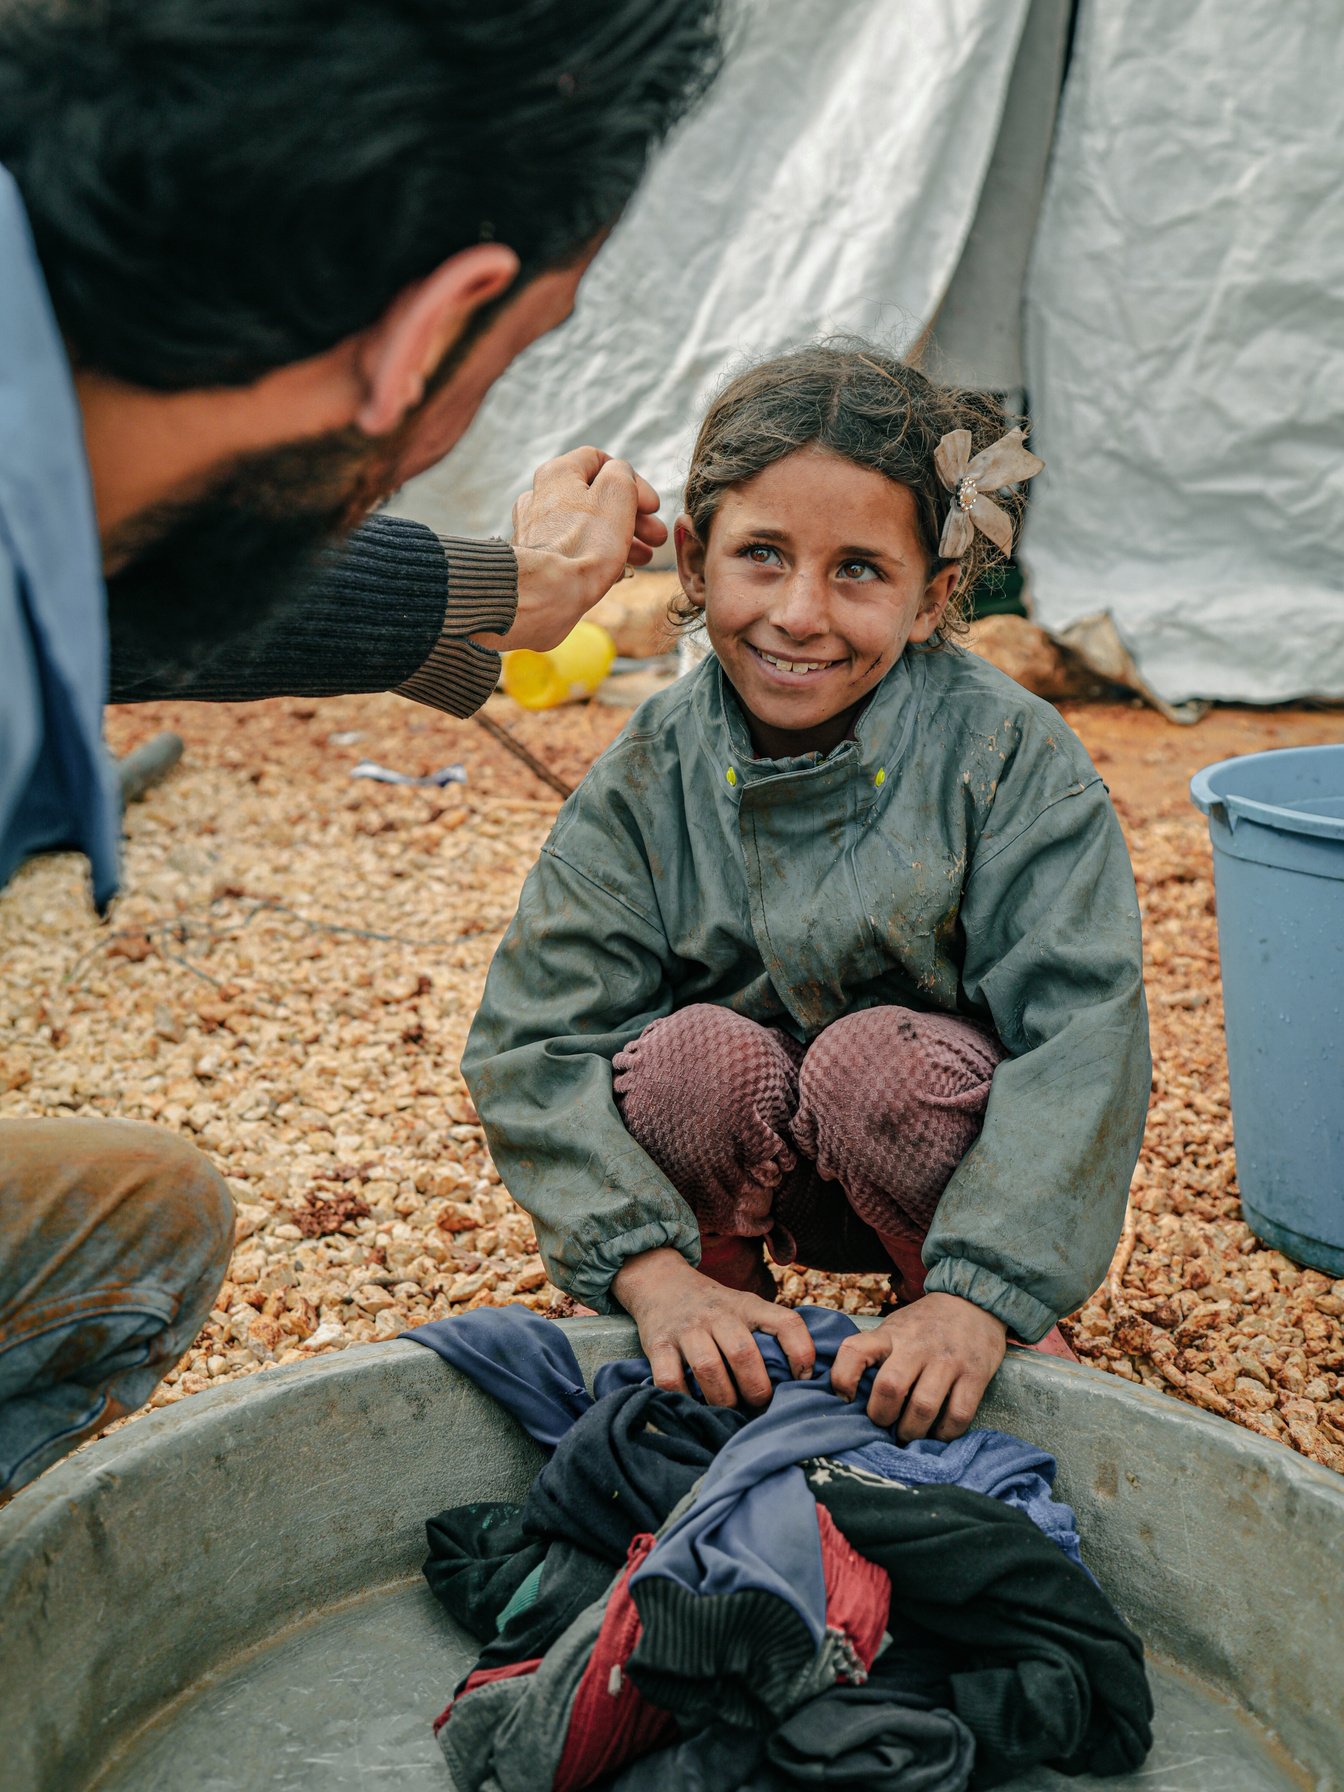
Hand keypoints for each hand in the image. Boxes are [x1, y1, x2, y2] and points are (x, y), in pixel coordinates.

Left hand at [475, 446, 667, 652]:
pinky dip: (598, 557)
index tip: (652, 506)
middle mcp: (540, 496)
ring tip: (645, 557)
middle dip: (634, 517)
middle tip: (657, 537)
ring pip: (587, 527)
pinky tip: (619, 572)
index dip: (633, 480)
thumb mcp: (617, 493)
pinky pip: (574, 550)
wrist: (546, 594)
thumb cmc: (585, 543)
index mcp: (558, 473)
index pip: (599, 461)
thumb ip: (624, 474)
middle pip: (596, 498)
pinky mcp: (538, 560)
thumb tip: (621, 478)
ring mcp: (535, 530)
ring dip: (622, 538)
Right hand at [612, 1248, 814, 1407]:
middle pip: (744, 1353)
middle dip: (756, 1389)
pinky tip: (694, 1403)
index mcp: (748, 1306)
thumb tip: (800, 1380)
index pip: (786, 1322)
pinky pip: (671, 1379)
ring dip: (723, 1399)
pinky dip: (685, 1398)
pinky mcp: (657, 1344)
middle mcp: (718, 1314)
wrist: (661, 1283)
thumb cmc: (714, 1308)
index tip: (803, 1378)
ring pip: (709, 1368)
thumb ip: (769, 1333)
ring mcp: (686, 1328)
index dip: (802, 1353)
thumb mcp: (746, 1308)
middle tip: (758, 1405)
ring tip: (729, 1410)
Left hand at [830, 1294, 1006, 1441]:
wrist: (972, 1302)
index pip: (854, 1351)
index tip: (845, 1398)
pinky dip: (944, 1433)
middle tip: (884, 1423)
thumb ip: (875, 1353)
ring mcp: (948, 1360)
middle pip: (889, 1388)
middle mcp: (917, 1345)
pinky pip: (957, 1415)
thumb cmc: (925, 1324)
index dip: (842, 1379)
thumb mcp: (894, 1328)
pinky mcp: (975, 1375)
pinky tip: (938, 1432)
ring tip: (909, 1433)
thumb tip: (850, 1396)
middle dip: (881, 1416)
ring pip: (923, 1407)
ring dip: (912, 1431)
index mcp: (890, 1334)